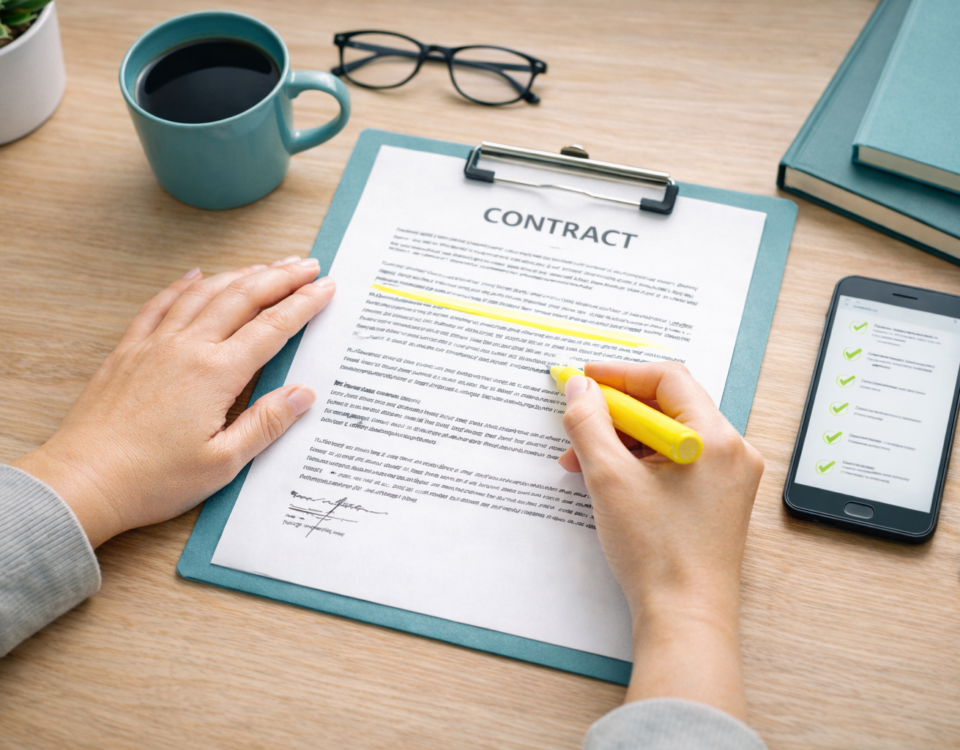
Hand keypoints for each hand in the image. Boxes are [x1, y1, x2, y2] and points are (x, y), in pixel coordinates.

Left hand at [12, 257, 335, 548]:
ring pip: (205, 293)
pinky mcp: (128, 352)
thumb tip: (303, 393)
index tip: (326, 287)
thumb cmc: (151, 478)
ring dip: (240, 274)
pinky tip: (196, 275)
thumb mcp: (223, 462)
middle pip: (242, 297)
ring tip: (266, 265)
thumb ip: (266, 423)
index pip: (272, 327)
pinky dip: (183, 285)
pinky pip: (160, 304)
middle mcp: (187, 348)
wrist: (83, 481)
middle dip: (280, 277)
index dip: (304, 304)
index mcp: (215, 374)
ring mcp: (154, 345)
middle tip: (307, 265)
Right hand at [558, 362, 762, 720]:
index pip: (667, 379)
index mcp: (716, 439)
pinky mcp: (718, 500)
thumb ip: (589, 424)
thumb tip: (580, 388)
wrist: (684, 619)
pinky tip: (607, 478)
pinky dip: (640, 463)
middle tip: (578, 418)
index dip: (620, 374)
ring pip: (668, 436)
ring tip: (582, 460)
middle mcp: (732, 452)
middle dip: (615, 412)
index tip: (585, 379)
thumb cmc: (658, 556)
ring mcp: (729, 478)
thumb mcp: (609, 479)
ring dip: (622, 440)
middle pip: (668, 406)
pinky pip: (677, 462)